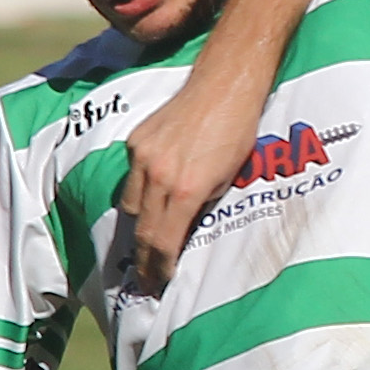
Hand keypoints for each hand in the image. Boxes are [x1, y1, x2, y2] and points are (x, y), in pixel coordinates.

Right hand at [114, 72, 264, 293]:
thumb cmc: (238, 132)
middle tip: (145, 280)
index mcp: (186, 189)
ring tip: (143, 247)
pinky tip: (150, 201)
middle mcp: (159, 175)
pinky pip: (132, 178)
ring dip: (138, 228)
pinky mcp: (136, 140)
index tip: (159, 284)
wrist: (224, 85)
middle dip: (143, 259)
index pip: (164, 242)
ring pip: (130, 206)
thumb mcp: (227, 179)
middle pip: (142, 230)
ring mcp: (143, 156)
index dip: (160, 268)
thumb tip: (184, 232)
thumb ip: (201, 207)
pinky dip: (140, 193)